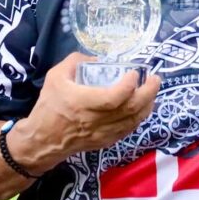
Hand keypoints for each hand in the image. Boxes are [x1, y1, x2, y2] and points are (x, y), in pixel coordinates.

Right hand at [9, 52, 160, 172]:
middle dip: (148, 92)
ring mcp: (103, 134)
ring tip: (153, 89)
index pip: (114, 97)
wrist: (42, 140)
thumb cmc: (49, 106)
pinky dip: (140, 116)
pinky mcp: (106, 142)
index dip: (129, 85)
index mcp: (82, 103)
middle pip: (131, 109)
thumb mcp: (55, 76)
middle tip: (156, 78)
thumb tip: (97, 58)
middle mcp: (96, 120)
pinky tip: (144, 106)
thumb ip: (75, 61)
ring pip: (134, 120)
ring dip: (148, 104)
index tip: (134, 72)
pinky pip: (130, 129)